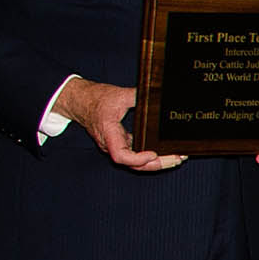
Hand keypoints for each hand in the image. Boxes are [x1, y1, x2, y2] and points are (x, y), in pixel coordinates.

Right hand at [55, 77, 182, 170]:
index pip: (120, 155)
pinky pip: (136, 155)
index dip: (137, 159)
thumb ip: (138, 96)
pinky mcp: (120, 143)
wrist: (81, 100)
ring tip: (177, 159)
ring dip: (156, 163)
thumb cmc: (96, 99)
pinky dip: (150, 157)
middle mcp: (111, 145)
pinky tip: (166, 153)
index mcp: (109, 134)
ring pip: (135, 163)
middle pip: (133, 164)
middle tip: (177, 159)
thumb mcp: (118, 94)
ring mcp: (116, 146)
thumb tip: (157, 94)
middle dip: (156, 165)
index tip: (153, 154)